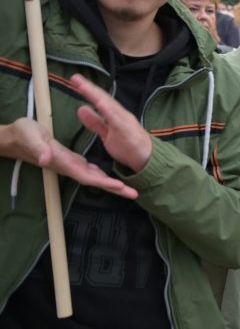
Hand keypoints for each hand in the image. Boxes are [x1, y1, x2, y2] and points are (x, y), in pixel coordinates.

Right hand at [0, 118, 137, 198]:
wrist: (15, 137)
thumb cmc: (23, 134)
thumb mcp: (31, 136)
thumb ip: (38, 148)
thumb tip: (46, 160)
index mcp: (63, 162)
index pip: (87, 175)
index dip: (103, 182)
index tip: (119, 187)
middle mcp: (69, 166)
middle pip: (95, 180)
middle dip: (114, 188)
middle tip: (134, 193)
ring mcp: (69, 164)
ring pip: (93, 176)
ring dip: (110, 183)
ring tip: (128, 189)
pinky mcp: (69, 159)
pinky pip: (88, 170)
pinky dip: (101, 174)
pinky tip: (109, 176)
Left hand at [70, 74, 153, 173]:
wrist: (148, 158)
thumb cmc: (128, 145)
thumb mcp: (106, 133)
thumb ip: (94, 122)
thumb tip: (81, 108)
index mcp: (114, 114)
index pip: (99, 99)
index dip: (87, 90)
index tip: (74, 80)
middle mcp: (119, 114)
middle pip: (103, 98)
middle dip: (89, 88)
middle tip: (75, 77)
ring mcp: (124, 121)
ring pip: (109, 106)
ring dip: (96, 95)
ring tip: (84, 87)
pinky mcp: (127, 131)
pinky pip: (117, 120)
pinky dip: (108, 111)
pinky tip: (100, 103)